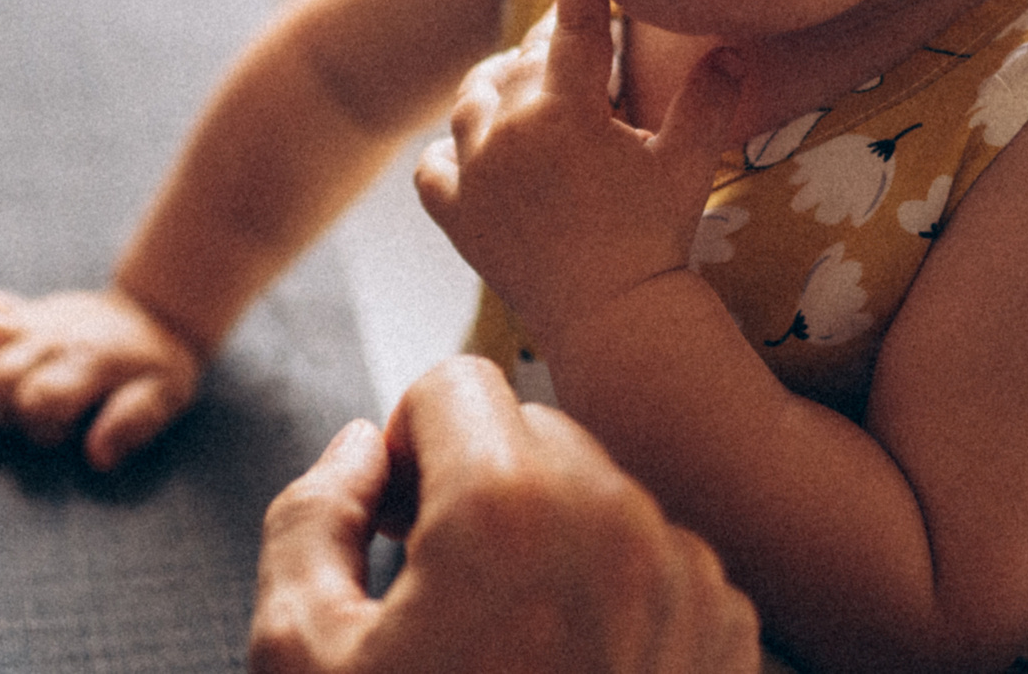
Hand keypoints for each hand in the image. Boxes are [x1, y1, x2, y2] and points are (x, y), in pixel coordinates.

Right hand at [0, 286, 202, 469]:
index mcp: (88, 363)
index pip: (38, 401)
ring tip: (16, 382)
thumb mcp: (165, 395)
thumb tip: (96, 458)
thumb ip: (133, 424)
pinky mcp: (18, 313)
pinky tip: (2, 346)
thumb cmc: (156, 364)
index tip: (65, 432)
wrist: (153, 308)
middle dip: (4, 410)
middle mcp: (51, 339)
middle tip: (37, 409)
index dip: (42, 429)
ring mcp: (31, 322)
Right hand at [249, 357, 759, 673]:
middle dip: (477, 484)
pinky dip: (613, 592)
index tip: (388, 523)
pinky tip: (566, 673)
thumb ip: (309, 516)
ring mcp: (688, 584)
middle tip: (437, 586)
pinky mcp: (729, 641)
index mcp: (508, 508)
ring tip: (505, 643)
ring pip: (601, 494)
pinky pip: (662, 563)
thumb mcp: (298, 655)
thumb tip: (358, 448)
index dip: (403, 443)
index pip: (454, 382)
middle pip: (533, 430)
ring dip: (549, 537)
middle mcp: (617, 523)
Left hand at [413, 0, 739, 353]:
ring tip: (523, 94)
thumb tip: (731, 47)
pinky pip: (433, 166)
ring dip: (496, 90)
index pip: (572, 26)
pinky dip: (450, 154)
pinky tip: (474, 155)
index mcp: (563, 112)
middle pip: (521, 64)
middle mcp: (506, 132)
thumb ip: (707, 101)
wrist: (611, 320)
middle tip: (573, 53)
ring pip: (470, 102)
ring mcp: (474, 174)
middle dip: (548, 52)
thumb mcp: (686, 165)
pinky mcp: (456, 215)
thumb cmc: (654, 239)